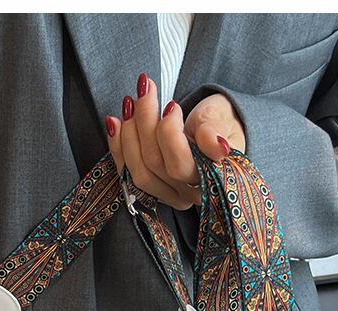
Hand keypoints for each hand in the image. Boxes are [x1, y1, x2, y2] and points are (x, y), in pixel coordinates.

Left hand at [105, 74, 246, 209]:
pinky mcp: (148, 190)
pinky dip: (117, 146)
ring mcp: (167, 195)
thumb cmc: (220, 122)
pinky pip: (126, 173)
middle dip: (145, 122)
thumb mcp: (223, 118)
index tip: (171, 105)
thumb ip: (216, 131)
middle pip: (155, 164)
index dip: (169, 135)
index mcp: (213, 180)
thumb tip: (218, 147)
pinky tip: (114, 122)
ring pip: (138, 170)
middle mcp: (188, 193)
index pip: (181, 166)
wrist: (213, 129)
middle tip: (145, 90)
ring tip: (130, 102)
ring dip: (128, 133)